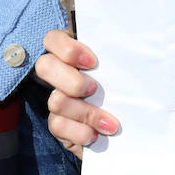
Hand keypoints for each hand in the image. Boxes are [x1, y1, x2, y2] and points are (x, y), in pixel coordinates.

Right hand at [33, 29, 119, 158]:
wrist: (129, 128)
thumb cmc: (125, 90)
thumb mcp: (122, 71)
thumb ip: (116, 59)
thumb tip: (130, 53)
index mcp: (72, 54)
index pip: (52, 39)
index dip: (68, 50)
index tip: (92, 62)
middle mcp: (58, 73)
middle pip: (44, 66)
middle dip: (72, 81)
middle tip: (94, 90)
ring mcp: (56, 98)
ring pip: (56, 100)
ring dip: (86, 113)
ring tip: (110, 124)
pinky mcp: (57, 124)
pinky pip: (58, 125)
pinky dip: (80, 132)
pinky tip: (96, 135)